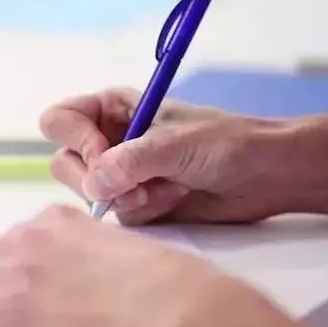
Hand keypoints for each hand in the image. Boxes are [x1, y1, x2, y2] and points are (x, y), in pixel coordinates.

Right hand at [39, 88, 295, 224]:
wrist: (267, 175)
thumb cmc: (228, 143)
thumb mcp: (177, 143)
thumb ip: (131, 162)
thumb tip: (95, 186)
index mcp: (112, 109)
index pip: (60, 121)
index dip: (77, 142)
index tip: (105, 158)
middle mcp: (109, 140)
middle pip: (66, 163)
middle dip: (98, 181)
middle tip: (134, 188)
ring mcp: (120, 174)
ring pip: (88, 195)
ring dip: (126, 199)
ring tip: (167, 189)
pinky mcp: (135, 203)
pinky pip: (115, 217)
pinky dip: (144, 212)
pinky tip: (174, 199)